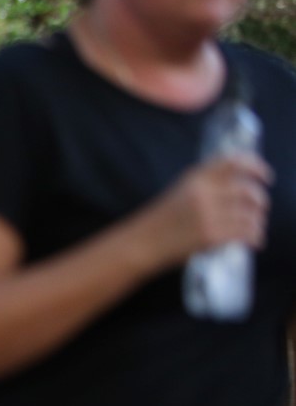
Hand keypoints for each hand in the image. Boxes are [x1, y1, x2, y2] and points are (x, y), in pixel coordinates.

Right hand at [147, 152, 270, 264]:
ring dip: (258, 222)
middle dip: (261, 201)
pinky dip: (255, 237)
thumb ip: (206, 185)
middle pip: (248, 191)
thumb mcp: (180, 191)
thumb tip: (239, 186)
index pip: (233, 162)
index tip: (265, 176)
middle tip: (260, 208)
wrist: (141, 243)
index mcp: (195, 178)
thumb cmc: (160, 220)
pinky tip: (254, 241)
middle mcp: (203, 193)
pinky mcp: (211, 236)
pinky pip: (245, 233)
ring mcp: (208, 215)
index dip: (255, 166)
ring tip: (256, 227)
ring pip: (250, 214)